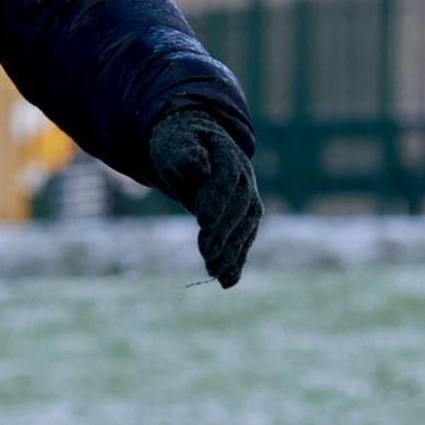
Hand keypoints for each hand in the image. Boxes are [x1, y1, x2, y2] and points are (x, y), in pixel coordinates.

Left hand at [147, 109, 261, 287]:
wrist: (195, 147)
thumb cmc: (180, 144)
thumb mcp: (176, 143)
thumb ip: (186, 155)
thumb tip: (199, 167)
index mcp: (228, 156)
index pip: (226, 179)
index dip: (217, 201)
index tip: (203, 222)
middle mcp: (245, 179)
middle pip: (238, 208)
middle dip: (223, 233)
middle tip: (206, 254)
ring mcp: (248, 199)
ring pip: (245, 228)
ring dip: (232, 253)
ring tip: (214, 272)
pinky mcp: (245, 219)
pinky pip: (243, 241)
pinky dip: (237, 262)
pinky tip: (227, 282)